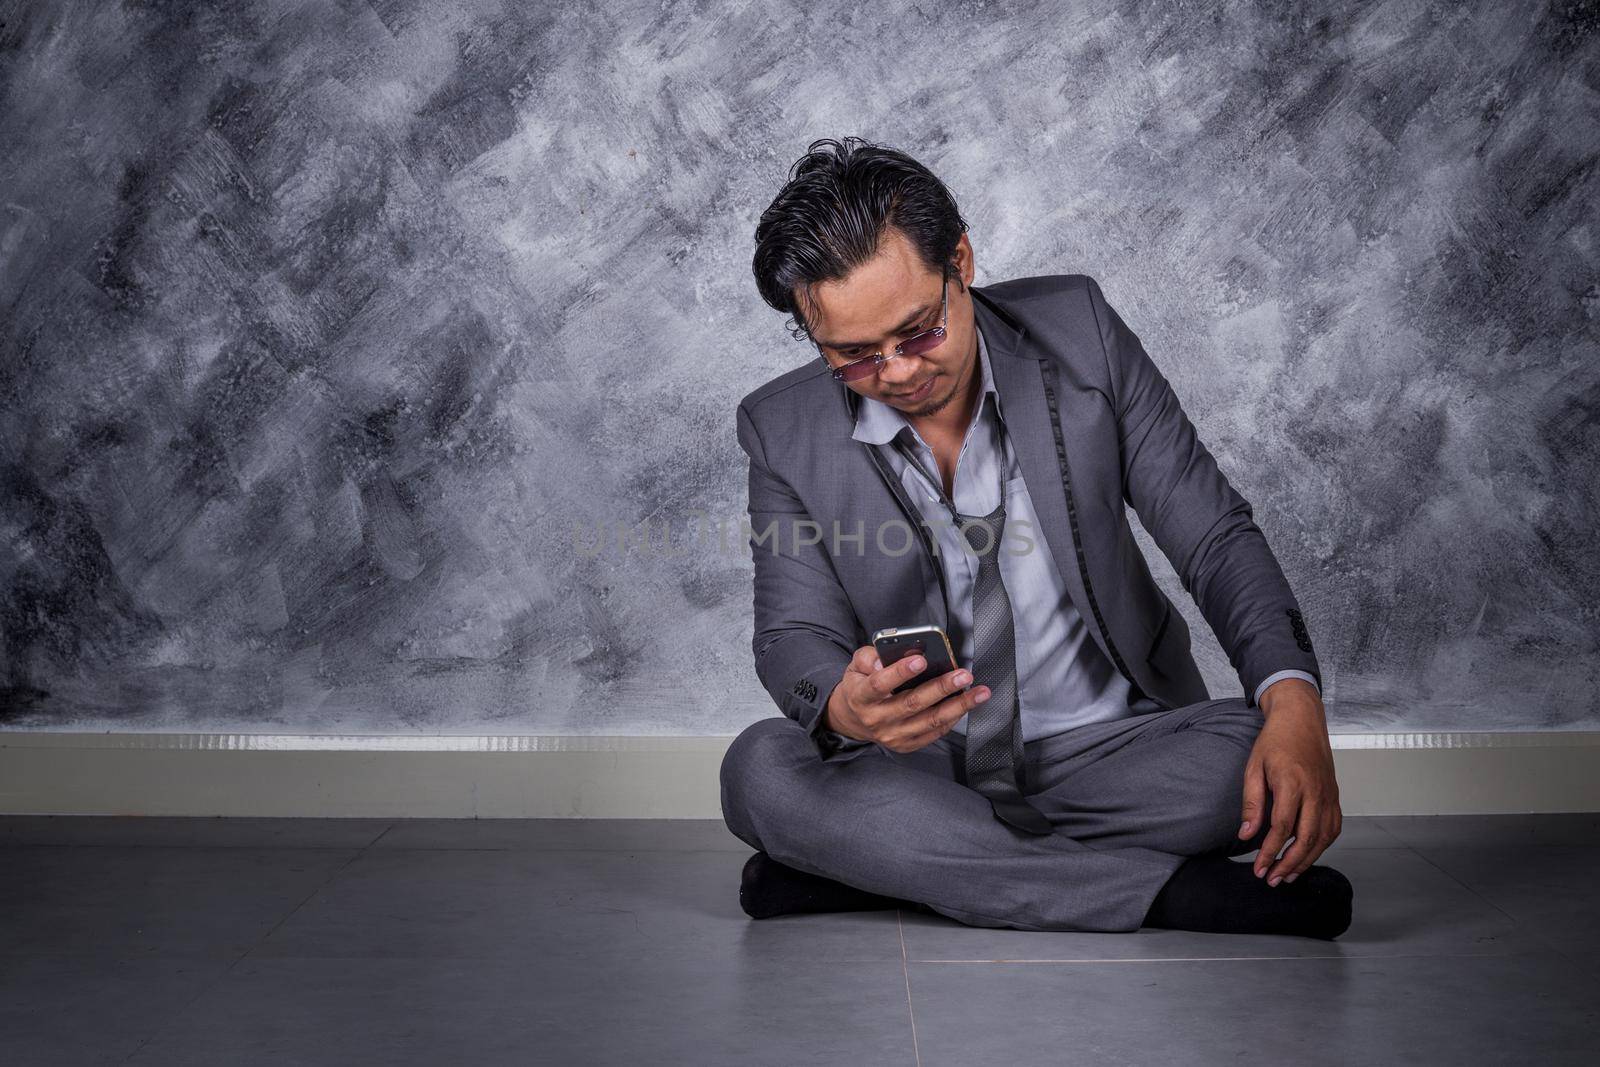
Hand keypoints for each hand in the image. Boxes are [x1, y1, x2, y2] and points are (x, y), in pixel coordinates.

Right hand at [824, 644, 991, 752]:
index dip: (899, 673)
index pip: (879, 685)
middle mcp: (877, 720)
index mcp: (860, 697)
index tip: (921, 659)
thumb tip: (885, 659)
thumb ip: (868, 657)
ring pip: (930, 721)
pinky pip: (934, 733)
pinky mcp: (906, 745)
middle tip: (963, 675)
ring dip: (958, 706)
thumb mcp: (855, 666)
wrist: (853, 720)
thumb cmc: (860, 686)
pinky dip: (953, 718)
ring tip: (979, 693)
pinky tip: (966, 705)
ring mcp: (893, 736)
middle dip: (941, 688)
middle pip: (912, 704)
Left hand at [1239, 679, 1342, 885]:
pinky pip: (1333, 828)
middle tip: (1272, 880)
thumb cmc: (1275, 741)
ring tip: (1288, 874)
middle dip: (1289, 864)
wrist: (1302, 720)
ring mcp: (1329, 794)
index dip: (1269, 852)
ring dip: (1307, 860)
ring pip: (1324, 838)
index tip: (1258, 869)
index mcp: (1292, 783)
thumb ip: (1252, 803)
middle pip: (1307, 839)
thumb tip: (1247, 834)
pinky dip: (1322, 846)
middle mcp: (1316, 792)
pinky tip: (1307, 855)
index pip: (1282, 828)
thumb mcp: (1253, 767)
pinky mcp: (1335, 796)